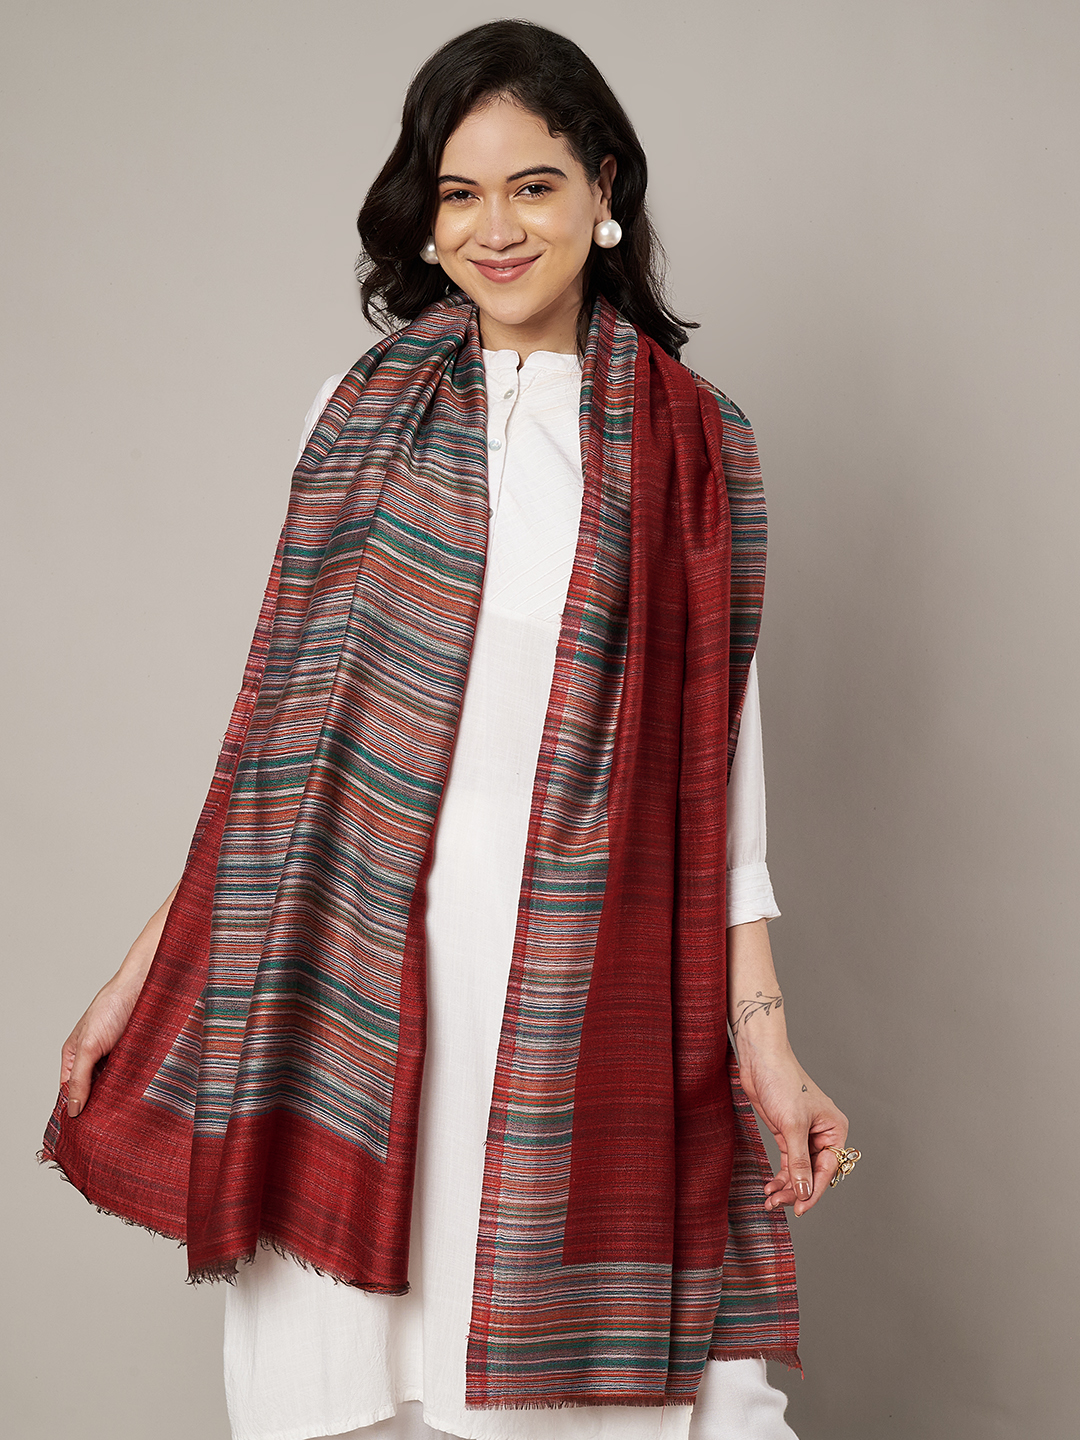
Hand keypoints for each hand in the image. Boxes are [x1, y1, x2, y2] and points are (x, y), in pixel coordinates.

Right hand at [58, 883, 177, 1117]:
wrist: (149, 981)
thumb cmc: (113, 1004)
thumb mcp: (89, 1044)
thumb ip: (79, 1078)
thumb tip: (74, 1111)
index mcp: (75, 1056)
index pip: (68, 1093)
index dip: (73, 1112)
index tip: (80, 1137)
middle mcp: (97, 1059)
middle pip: (93, 1094)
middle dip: (99, 1111)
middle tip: (106, 1136)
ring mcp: (120, 1058)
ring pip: (116, 1089)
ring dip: (120, 1102)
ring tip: (125, 1125)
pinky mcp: (140, 1056)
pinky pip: (137, 1078)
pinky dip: (138, 1090)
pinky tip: (143, 1105)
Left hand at [735, 1041, 848, 1217]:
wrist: (760, 1060)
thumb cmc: (783, 1082)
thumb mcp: (792, 1125)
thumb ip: (798, 1161)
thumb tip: (805, 1191)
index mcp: (835, 1130)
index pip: (828, 1170)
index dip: (814, 1191)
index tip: (800, 1209)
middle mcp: (823, 1135)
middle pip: (814, 1173)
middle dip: (797, 1190)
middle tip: (778, 1205)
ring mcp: (805, 1135)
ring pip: (800, 1170)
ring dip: (787, 1187)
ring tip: (770, 1201)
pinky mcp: (787, 1133)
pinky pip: (788, 1162)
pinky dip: (781, 1176)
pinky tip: (770, 1188)